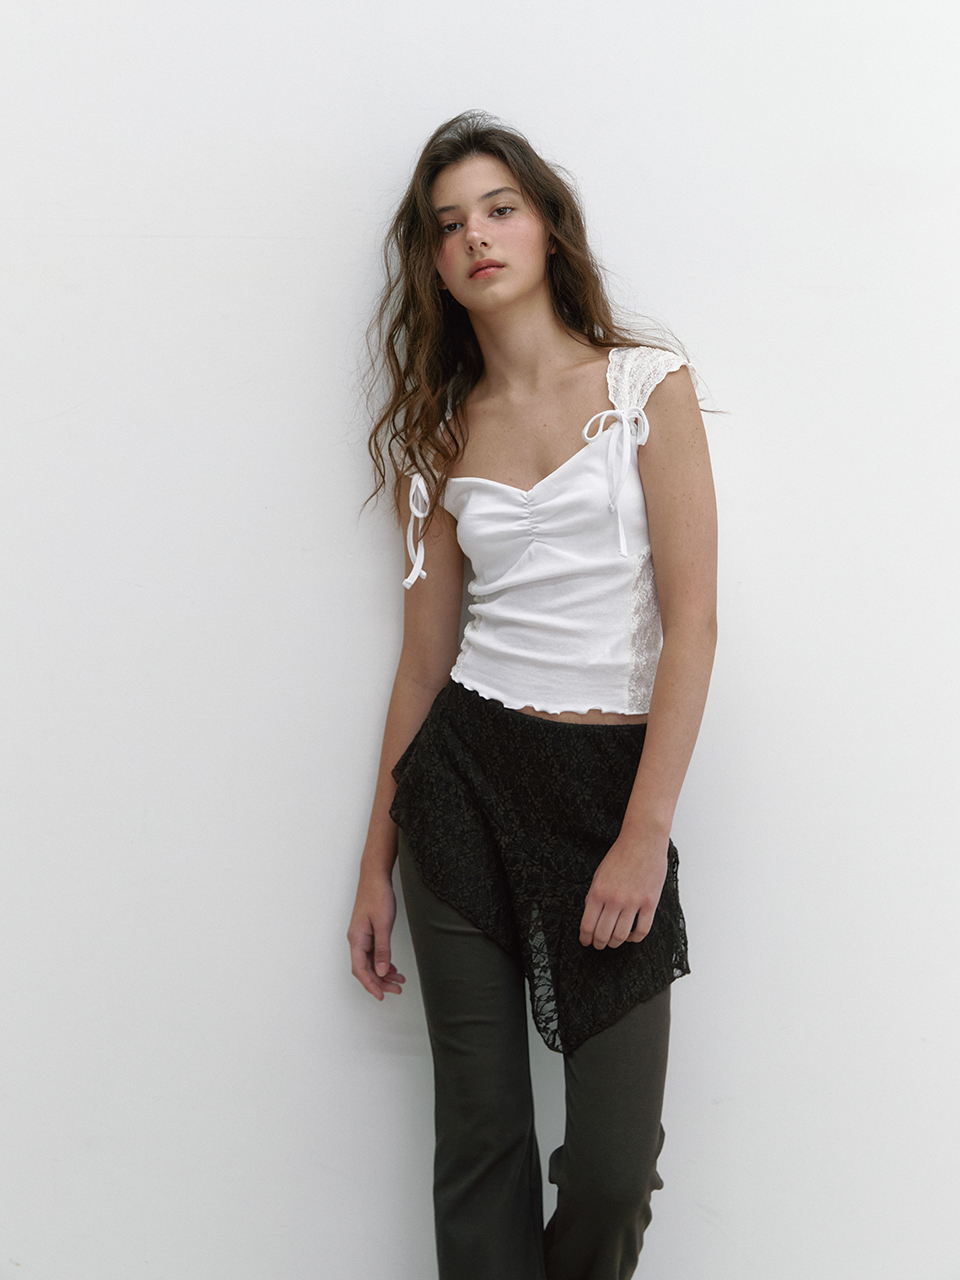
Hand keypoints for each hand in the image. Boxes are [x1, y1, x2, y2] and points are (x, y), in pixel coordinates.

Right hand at [348, 873, 406, 998]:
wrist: (375, 877)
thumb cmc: (377, 896)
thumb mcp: (383, 924)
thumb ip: (383, 949)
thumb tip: (382, 971)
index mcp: (356, 939)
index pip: (360, 970)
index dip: (370, 985)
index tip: (381, 996)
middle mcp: (357, 940)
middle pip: (365, 969)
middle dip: (380, 982)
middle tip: (396, 989)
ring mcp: (362, 937)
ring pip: (371, 962)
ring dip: (384, 973)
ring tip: (399, 980)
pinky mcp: (369, 932)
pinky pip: (374, 954)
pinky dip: (384, 962)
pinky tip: (393, 967)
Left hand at [579, 834, 667, 948]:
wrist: (642, 841)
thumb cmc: (621, 855)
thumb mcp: (599, 874)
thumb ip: (594, 895)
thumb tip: (591, 915)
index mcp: (598, 892)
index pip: (588, 925)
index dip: (585, 938)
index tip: (585, 942)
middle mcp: (614, 900)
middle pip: (603, 934)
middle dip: (598, 943)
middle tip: (598, 945)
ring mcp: (633, 902)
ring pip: (621, 936)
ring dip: (615, 943)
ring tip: (613, 942)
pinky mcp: (650, 903)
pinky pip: (642, 930)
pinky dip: (635, 938)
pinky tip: (631, 936)